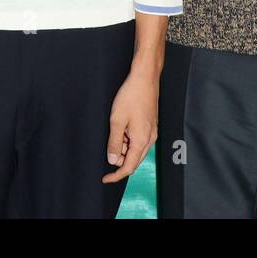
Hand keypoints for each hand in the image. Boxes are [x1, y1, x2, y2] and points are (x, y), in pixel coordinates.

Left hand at [103, 67, 158, 182]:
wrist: (145, 78)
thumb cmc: (131, 96)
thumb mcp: (117, 121)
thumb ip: (114, 143)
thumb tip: (113, 161)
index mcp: (142, 141)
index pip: (129, 167)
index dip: (116, 175)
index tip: (105, 178)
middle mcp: (150, 139)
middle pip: (134, 160)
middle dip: (120, 160)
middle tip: (108, 148)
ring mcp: (152, 132)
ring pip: (136, 150)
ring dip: (124, 148)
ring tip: (115, 130)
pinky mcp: (151, 125)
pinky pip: (139, 140)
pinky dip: (129, 140)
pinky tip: (122, 127)